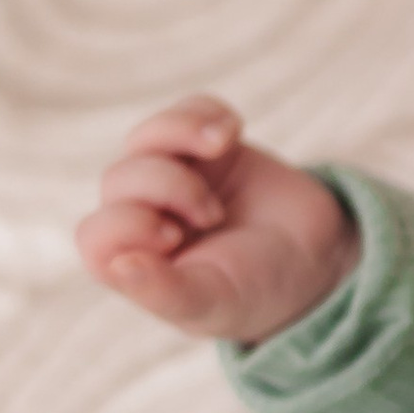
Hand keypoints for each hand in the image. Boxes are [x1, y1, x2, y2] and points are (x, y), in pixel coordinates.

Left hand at [76, 99, 356, 346]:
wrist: (317, 261)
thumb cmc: (258, 293)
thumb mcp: (214, 303)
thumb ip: (166, 292)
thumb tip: (119, 265)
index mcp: (133, 264)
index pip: (96, 236)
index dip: (128, 226)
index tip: (175, 237)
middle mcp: (143, 217)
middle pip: (119, 179)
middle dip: (168, 187)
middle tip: (212, 215)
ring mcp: (174, 176)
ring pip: (146, 137)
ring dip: (180, 134)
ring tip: (221, 146)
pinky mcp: (208, 148)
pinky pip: (188, 109)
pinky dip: (206, 112)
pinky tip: (232, 132)